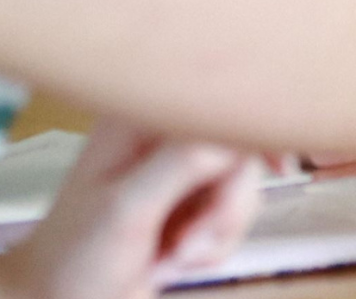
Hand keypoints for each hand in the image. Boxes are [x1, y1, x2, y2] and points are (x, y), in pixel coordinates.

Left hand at [5, 121, 265, 298]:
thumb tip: (233, 132)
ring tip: (171, 256)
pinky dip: (213, 246)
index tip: (282, 157)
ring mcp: (177, 171)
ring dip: (216, 232)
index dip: (254, 120)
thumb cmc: (73, 257)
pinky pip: (232, 216)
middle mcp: (162, 134)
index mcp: (140, 114)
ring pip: (242, 187)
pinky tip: (173, 260)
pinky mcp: (188, 204)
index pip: (215, 95)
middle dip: (224, 205)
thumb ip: (181, 163)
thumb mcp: (126, 209)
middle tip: (188, 241)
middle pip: (239, 148)